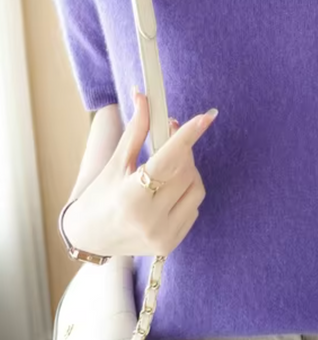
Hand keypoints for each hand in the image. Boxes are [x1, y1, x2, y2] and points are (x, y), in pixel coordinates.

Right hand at [63, 94, 216, 256]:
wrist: (89, 238)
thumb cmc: (99, 195)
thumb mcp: (115, 162)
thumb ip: (136, 130)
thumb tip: (143, 96)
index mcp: (131, 197)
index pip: (167, 161)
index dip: (187, 136)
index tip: (206, 117)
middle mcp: (150, 220)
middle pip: (185, 171)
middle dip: (182, 149)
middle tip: (169, 134)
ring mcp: (163, 235)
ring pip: (196, 187)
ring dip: (187, 170)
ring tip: (167, 167)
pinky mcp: (172, 244)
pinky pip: (194, 206)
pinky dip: (186, 191)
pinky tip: (168, 191)